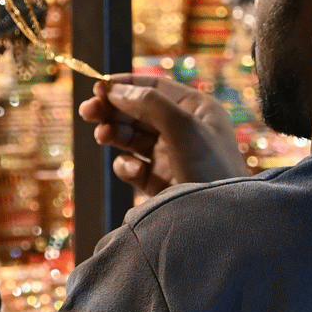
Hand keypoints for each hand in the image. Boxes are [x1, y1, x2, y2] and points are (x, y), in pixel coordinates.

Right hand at [78, 75, 248, 196]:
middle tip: (87, 112)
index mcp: (196, 110)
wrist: (223, 225)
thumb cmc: (214, 170)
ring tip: (102, 136)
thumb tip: (114, 90)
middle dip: (113, 110)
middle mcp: (184, 130)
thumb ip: (148, 104)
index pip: (154, 87)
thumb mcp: (184, 128)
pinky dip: (126, 166)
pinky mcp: (160, 183)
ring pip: (132, 138)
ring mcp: (171, 157)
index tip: (97, 88)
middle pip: (138, 111)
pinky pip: (134, 167)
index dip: (125, 85)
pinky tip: (131, 170)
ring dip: (115, 134)